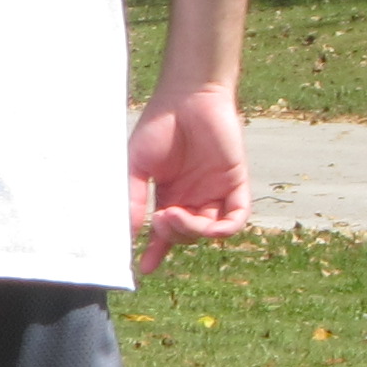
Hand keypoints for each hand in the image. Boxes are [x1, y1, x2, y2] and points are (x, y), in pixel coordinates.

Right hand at [127, 85, 247, 275]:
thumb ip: (134, 199)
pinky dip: (223, 228)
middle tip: (157, 219)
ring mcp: (215, 191)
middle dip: (171, 235)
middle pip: (187, 234)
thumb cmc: (159, 126)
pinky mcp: (236, 182)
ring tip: (171, 215)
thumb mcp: (137, 167)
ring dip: (191, 231)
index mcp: (170, 194)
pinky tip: (208, 224)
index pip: (165, 232)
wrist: (188, 97)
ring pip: (210, 230)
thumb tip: (129, 233)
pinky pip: (237, 217)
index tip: (145, 269)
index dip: (156, 251)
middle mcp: (194, 196)